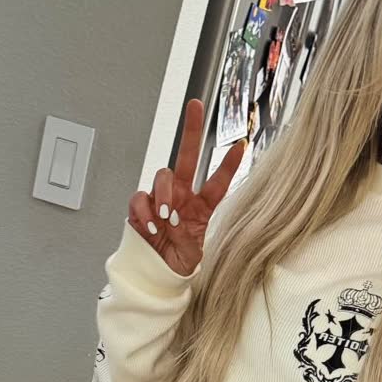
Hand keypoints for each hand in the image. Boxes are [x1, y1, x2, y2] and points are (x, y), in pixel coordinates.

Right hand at [127, 98, 246, 274]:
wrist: (154, 275)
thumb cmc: (177, 263)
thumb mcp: (193, 256)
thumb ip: (187, 237)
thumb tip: (173, 220)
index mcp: (201, 206)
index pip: (217, 182)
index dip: (228, 165)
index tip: (241, 145)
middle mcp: (181, 196)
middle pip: (186, 156)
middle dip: (191, 129)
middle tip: (195, 106)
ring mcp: (160, 200)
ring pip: (162, 177)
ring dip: (164, 195)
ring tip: (166, 217)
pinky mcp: (140, 209)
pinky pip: (140, 198)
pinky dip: (144, 211)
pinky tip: (151, 226)